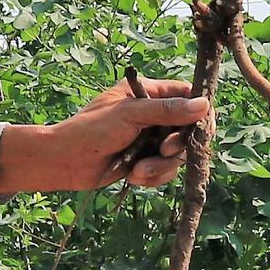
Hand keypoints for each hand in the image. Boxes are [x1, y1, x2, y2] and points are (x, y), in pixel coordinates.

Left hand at [0, 78, 212, 195]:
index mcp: (148, 92)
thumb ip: (167, 110)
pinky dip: (151, 176)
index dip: (198, 112)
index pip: (187, 95)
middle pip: (186, 129)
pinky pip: (163, 171)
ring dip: (160, 166)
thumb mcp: (130, 114)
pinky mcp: (144, 160)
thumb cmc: (92, 130)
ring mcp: (148, 138)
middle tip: (163, 150)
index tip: (198, 128)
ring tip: (138, 171)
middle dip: (175, 145)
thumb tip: (204, 105)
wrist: (65, 162)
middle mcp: (152, 114)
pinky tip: (133, 177)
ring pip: (176, 155)